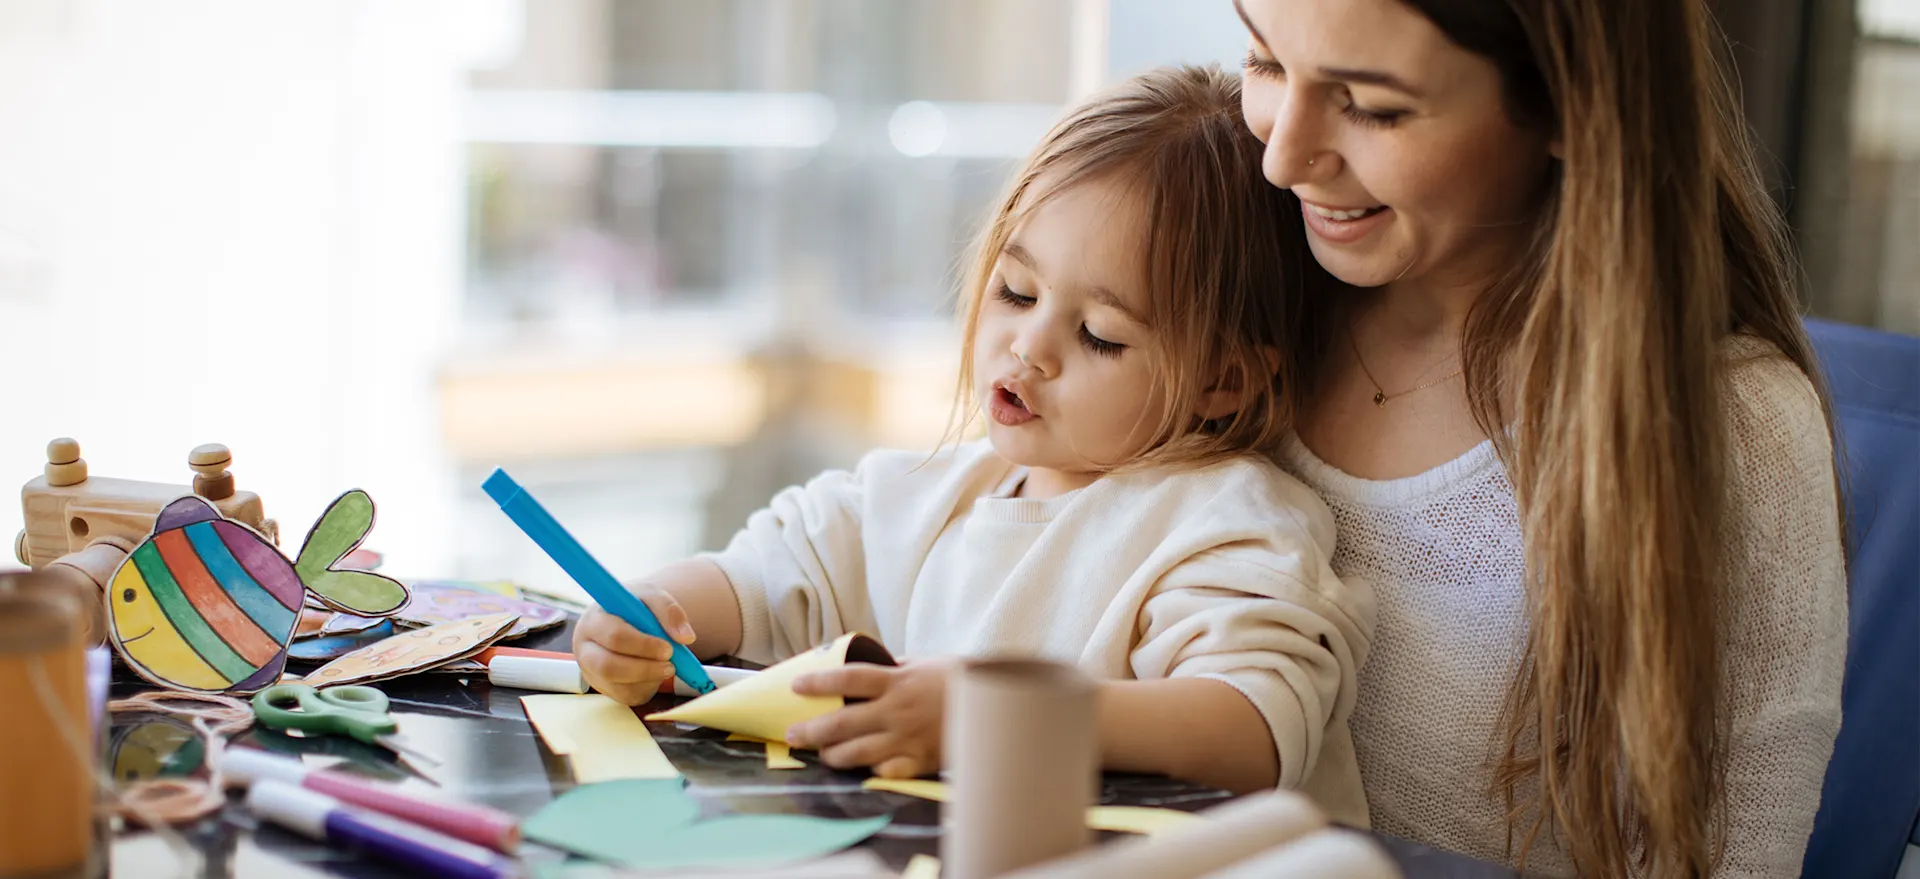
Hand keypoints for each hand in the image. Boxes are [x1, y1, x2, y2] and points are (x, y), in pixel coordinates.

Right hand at [571, 589, 695, 705]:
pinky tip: (655, 673)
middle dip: (645, 668)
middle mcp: (585, 649)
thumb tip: (685, 637)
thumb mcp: (650, 597)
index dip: (643, 645)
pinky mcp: (604, 688)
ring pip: (618, 685)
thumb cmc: (634, 607)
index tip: (669, 648)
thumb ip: (669, 611)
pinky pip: (626, 696)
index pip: (614, 637)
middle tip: (671, 665)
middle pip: (609, 666)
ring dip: (649, 679)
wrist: (624, 619)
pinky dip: (647, 688)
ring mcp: (592, 671)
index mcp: (593, 621)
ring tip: (667, 667)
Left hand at [785, 659, 955, 778]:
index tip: (796, 685)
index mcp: (896, 681)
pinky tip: (862, 770)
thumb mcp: (924, 663)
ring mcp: (906, 738)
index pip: (848, 679)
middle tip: (792, 733)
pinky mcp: (919, 761)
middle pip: (843, 722)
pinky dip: (870, 772)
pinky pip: (885, 772)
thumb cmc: (958, 680)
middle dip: (812, 730)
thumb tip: (869, 663)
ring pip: (857, 753)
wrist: (994, 708)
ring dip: (833, 756)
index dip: (819, 683)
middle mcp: (896, 710)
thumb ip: (894, 667)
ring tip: (822, 754)